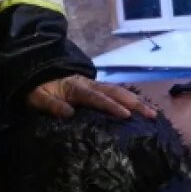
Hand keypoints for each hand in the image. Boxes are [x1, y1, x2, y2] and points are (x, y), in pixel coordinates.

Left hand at [25, 75, 155, 119]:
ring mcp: (94, 85)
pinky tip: (142, 107)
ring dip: (136, 101)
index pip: (96, 97)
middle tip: (150, 114)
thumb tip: (69, 113)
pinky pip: (116, 92)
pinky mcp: (97, 88)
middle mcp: (89, 84)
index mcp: (75, 87)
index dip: (111, 106)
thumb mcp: (37, 98)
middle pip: (114, 92)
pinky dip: (131, 99)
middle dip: (133, 103)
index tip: (126, 115)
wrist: (38, 76)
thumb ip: (51, 105)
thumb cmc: (38, 90)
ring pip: (119, 91)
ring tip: (153, 113)